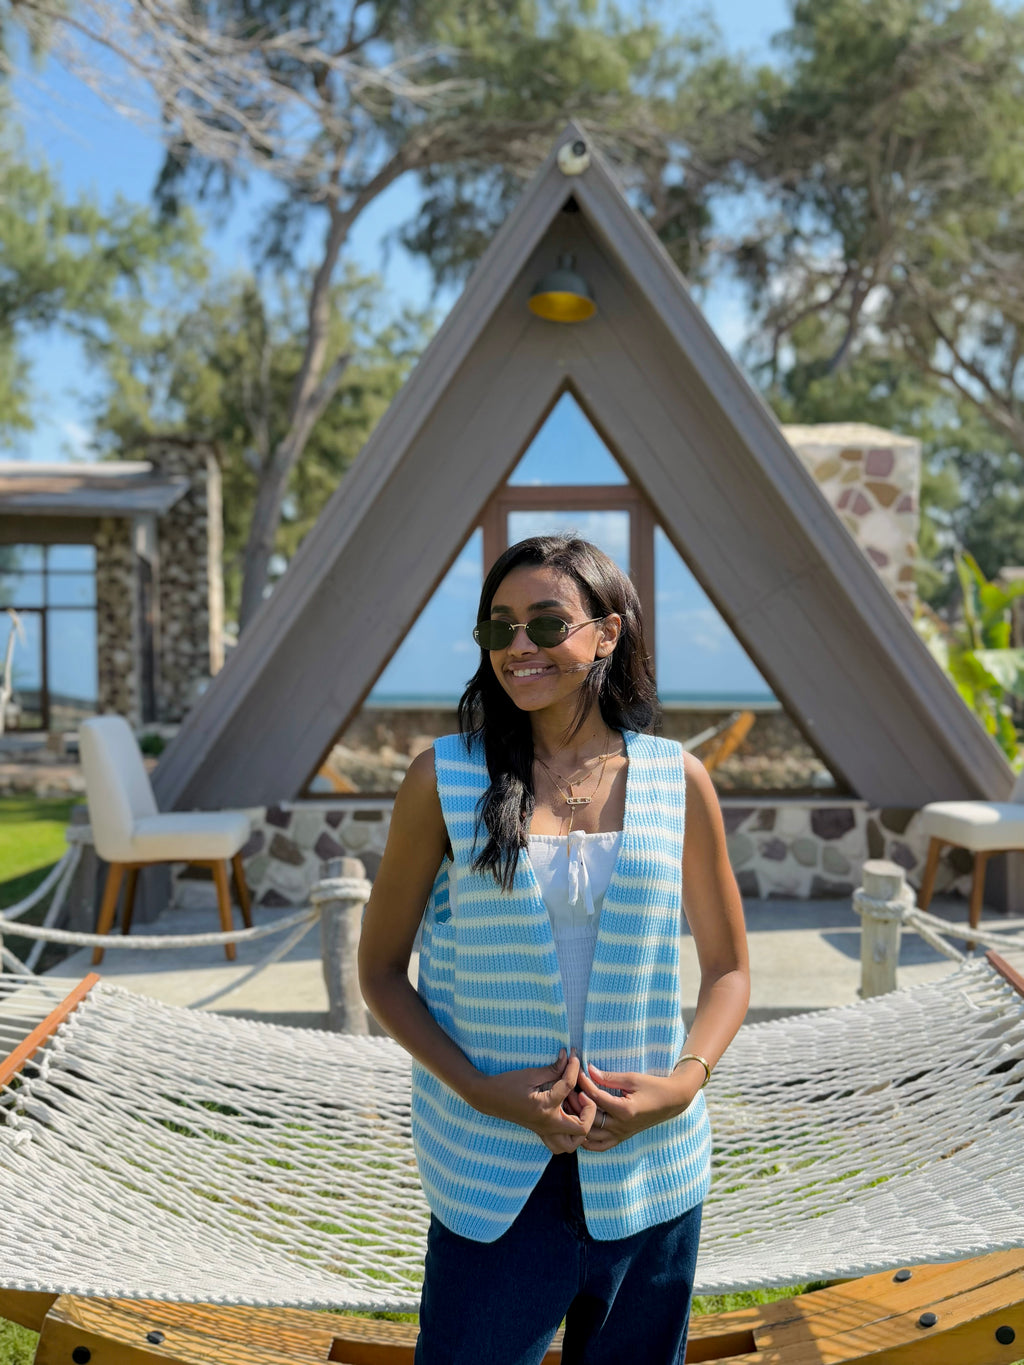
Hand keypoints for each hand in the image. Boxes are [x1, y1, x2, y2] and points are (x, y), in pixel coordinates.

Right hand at [474, 1049, 597, 1153]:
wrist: (488, 1098)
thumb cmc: (508, 1084)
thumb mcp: (531, 1074)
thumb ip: (552, 1068)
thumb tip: (568, 1056)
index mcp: (544, 1107)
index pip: (568, 1087)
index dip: (573, 1068)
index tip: (574, 1056)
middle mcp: (547, 1123)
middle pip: (581, 1129)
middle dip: (590, 1111)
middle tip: (583, 1093)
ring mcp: (544, 1131)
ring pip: (571, 1144)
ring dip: (581, 1127)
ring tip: (577, 1107)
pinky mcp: (541, 1132)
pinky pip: (559, 1144)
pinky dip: (569, 1135)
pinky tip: (568, 1115)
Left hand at [576, 1064, 697, 1151]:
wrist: (671, 1101)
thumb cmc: (653, 1087)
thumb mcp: (632, 1078)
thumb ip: (609, 1077)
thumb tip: (589, 1070)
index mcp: (624, 1110)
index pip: (596, 1098)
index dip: (584, 1084)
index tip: (576, 1073)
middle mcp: (621, 1126)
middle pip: (590, 1118)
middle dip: (576, 1103)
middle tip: (567, 1089)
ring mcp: (621, 1134)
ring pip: (591, 1135)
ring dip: (578, 1121)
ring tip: (569, 1106)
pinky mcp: (621, 1138)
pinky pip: (600, 1146)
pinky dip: (587, 1140)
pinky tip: (579, 1128)